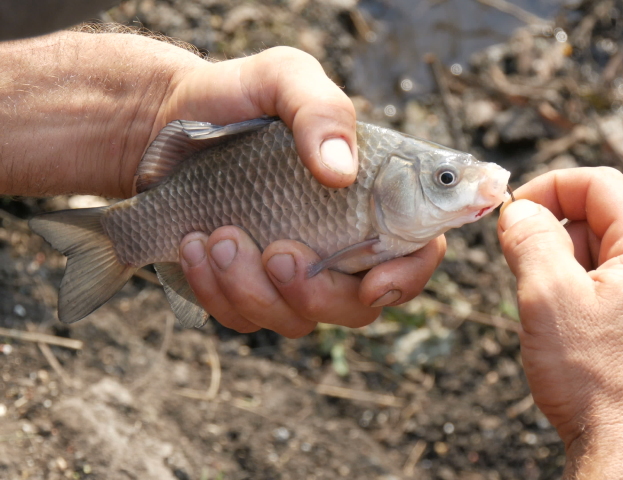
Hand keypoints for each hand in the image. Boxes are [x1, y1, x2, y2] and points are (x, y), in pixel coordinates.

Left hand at [0, 32, 443, 335]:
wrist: (163, 121)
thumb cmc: (239, 97)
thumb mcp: (283, 78)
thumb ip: (322, 110)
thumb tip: (341, 172)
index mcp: (372, 200)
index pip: (417, 254)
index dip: (406, 278)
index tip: (372, 281)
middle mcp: (340, 246)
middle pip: (358, 307)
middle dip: (317, 293)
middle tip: (278, 252)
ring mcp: (293, 276)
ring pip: (296, 320)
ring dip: (255, 289)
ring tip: (217, 235)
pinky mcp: (244, 291)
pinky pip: (243, 317)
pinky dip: (215, 289)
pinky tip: (192, 244)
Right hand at [498, 168, 622, 477]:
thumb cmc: (599, 384)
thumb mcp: (548, 296)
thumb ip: (529, 239)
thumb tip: (518, 211)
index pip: (597, 183)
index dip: (546, 188)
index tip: (512, 213)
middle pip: (602, 220)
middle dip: (553, 235)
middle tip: (521, 268)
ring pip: (606, 258)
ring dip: (566, 269)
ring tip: (547, 312)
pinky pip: (617, 291)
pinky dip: (583, 296)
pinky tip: (568, 332)